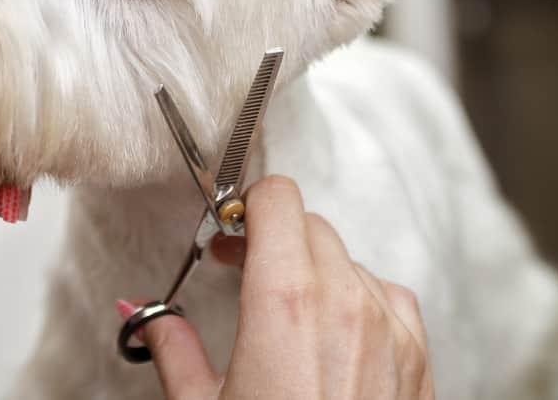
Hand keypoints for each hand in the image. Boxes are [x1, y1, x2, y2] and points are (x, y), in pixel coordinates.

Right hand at [129, 176, 432, 398]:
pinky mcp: (418, 358)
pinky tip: (334, 329)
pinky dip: (360, 298)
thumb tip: (140, 311)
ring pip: (349, 258)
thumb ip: (170, 344)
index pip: (277, 199)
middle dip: (271, 235)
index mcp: (286, 302)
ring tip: (284, 306)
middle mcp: (345, 303)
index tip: (228, 228)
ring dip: (314, 267)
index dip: (246, 204)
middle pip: (310, 224)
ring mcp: (389, 329)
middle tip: (240, 265)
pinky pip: (389, 296)